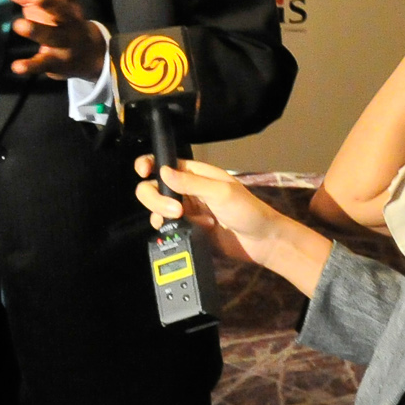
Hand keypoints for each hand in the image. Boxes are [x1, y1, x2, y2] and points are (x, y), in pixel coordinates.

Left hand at [0, 0, 103, 81]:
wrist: (88, 54)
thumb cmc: (58, 20)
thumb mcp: (42, 4)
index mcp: (65, 0)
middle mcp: (68, 19)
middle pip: (60, 9)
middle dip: (48, 2)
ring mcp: (65, 41)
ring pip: (52, 36)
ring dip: (37, 30)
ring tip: (18, 25)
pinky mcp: (57, 62)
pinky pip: (44, 64)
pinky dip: (31, 66)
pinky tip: (16, 67)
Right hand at [135, 156, 331, 288]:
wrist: (261, 242)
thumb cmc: (247, 210)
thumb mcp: (222, 192)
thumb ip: (192, 183)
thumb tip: (162, 172)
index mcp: (195, 173)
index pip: (164, 162)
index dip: (148, 164)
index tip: (143, 173)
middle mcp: (187, 190)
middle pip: (153, 187)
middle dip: (156, 198)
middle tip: (177, 211)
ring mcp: (185, 211)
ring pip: (157, 208)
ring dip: (162, 214)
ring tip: (183, 221)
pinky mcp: (187, 230)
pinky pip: (166, 227)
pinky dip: (168, 229)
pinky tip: (184, 231)